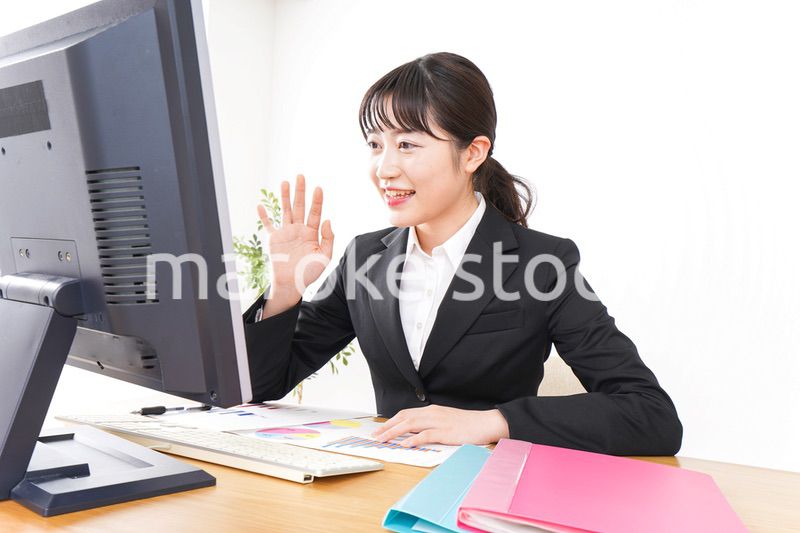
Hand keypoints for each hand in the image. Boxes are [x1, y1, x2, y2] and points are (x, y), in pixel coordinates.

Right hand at [258, 174, 333, 299]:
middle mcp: (299, 230)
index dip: (317, 201)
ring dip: (285, 197)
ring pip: (286, 210)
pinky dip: (264, 216)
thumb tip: (327, 220)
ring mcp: (286, 233)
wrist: (292, 285)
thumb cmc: (309, 273)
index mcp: (312, 233)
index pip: (315, 213)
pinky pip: (268, 225)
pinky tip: (260, 206)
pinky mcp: (274, 239)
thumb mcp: (325, 257)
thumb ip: (328, 239)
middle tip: (301, 176)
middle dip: (300, 192)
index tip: (318, 188)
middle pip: (300, 207)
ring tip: (285, 182)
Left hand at [370, 405, 509, 447]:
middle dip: (387, 427)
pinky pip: (426, 435)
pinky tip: (405, 444)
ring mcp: (438, 422)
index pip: (405, 414)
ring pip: (411, 425)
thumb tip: (413, 432)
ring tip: (383, 439)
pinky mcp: (445, 432)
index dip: (391, 422)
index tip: (380, 429)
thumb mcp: (444, 420)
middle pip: (404, 418)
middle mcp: (432, 413)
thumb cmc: (466, 424)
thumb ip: (429, 423)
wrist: (485, 423)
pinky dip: (413, 439)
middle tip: (375, 436)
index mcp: (431, 410)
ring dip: (395, 432)